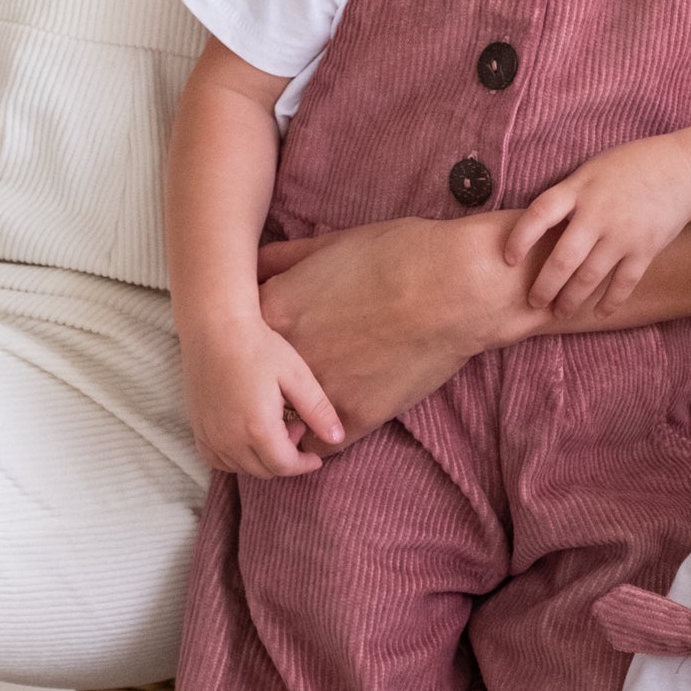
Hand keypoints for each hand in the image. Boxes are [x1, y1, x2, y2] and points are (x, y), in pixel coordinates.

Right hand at [181, 314, 343, 479]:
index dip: (304, 464)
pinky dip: (235, 457)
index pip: (285, 466)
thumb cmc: (259, 347)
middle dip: (285, 457)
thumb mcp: (296, 376)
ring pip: (241, 467)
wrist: (215, 327)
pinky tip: (246, 434)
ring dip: (261, 458)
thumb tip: (337, 438)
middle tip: (294, 426)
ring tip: (272, 425)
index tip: (315, 456)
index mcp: (257, 428)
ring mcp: (210, 435)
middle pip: (264, 470)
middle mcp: (229, 439)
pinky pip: (217, 459)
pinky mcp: (197, 428)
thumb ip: (318, 411)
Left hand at [257, 215, 546, 445]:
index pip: (236, 339)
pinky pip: (319, 446)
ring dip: (284, 422)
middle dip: (260, 388)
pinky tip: (320, 436)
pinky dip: (317, 443)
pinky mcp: (354, 418)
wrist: (454, 286)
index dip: (248, 345)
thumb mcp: (329, 244)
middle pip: (253, 385)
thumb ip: (282, 259)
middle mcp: (284, 357)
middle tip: (268, 388)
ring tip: (290, 418)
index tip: (255, 348)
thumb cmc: (397, 254)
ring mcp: (317, 392)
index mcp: (273, 310)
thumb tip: (255, 265)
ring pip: (281, 423)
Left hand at [506, 138, 690, 316]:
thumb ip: (567, 196)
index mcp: (579, 189)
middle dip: (545, 286)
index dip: (520, 238)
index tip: (508, 259)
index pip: (539, 214)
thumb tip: (535, 227)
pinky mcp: (646, 248)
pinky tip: (598, 312)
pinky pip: (623, 283)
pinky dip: (609, 302)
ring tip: (558, 312)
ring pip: (590, 277)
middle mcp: (598, 213)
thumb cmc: (628, 167)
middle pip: (563, 258)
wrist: (682, 169)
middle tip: (533, 302)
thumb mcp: (591, 171)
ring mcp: (623, 233)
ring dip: (571, 299)